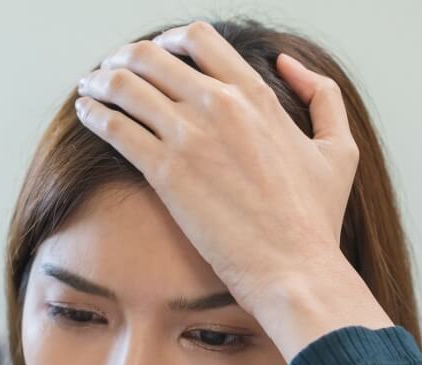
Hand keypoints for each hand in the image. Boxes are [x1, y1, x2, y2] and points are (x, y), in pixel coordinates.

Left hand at [74, 21, 359, 314]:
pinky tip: (83, 113)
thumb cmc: (315, 221)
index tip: (154, 54)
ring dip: (101, 81)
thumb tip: (288, 64)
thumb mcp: (338, 148)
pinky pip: (115, 127)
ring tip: (88, 87)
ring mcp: (190, 136)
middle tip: (111, 69)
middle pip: (153, 57)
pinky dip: (93, 113)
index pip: (199, 40)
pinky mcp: (166, 172)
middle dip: (125, 58)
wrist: (293, 268)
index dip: (169, 41)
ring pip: (126, 85)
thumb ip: (322, 96)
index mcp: (257, 94)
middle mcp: (220, 105)